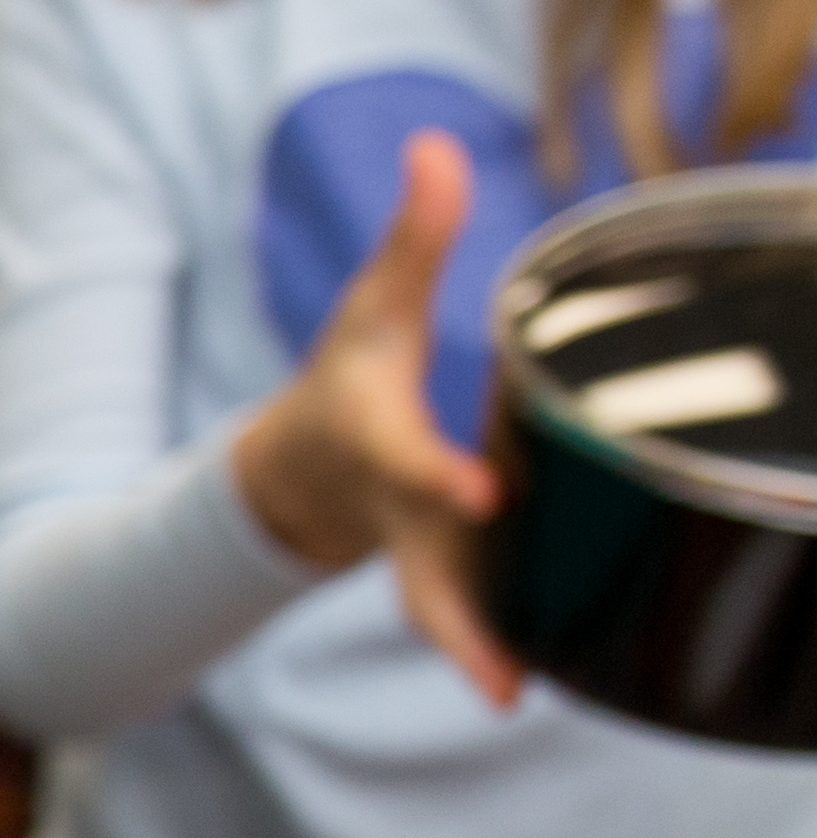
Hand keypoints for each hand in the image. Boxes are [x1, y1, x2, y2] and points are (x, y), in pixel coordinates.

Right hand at [230, 125, 523, 706]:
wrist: (298, 475)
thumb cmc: (348, 383)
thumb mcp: (368, 309)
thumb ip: (412, 238)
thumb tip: (436, 143)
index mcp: (380, 443)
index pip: (412, 461)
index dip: (443, 478)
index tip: (483, 495)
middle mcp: (398, 509)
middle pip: (422, 564)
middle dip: (448, 613)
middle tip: (482, 665)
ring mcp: (418, 553)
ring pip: (444, 608)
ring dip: (472, 650)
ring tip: (509, 693)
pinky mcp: (443, 576)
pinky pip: (473, 615)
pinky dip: (493, 649)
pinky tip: (539, 676)